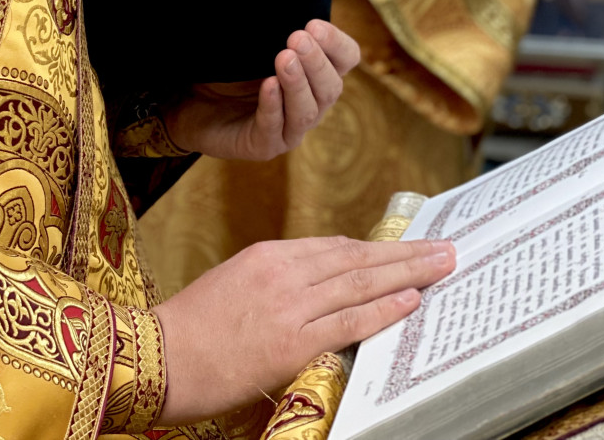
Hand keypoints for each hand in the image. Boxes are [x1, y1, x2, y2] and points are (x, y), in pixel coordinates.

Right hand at [153, 234, 456, 422]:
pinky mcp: (291, 342)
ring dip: (408, 273)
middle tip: (445, 248)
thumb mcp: (233, 284)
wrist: (159, 355)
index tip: (405, 248)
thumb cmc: (191, 327)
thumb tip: (316, 288)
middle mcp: (283, 272)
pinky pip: (348, 320)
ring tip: (442, 266)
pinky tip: (411, 299)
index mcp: (268, 255)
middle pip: (357, 258)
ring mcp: (289, 306)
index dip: (375, 249)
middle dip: (405, 253)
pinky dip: (383, 308)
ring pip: (361, 282)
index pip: (334, 247)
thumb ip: (276, 280)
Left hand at [163, 20, 359, 160]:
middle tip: (296, 39)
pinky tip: (267, 86)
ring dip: (297, 84)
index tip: (313, 24)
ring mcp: (290, 128)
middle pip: (331, 87)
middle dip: (315, 62)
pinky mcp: (264, 146)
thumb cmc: (231, 65)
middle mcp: (311, 103)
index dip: (336, 43)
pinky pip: (274, 128)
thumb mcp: (254, 38)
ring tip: (284, 58)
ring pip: (307, 111)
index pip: (346, 58)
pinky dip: (273, 106)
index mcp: (317, 73)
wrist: (192, 99)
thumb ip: (271, 20)